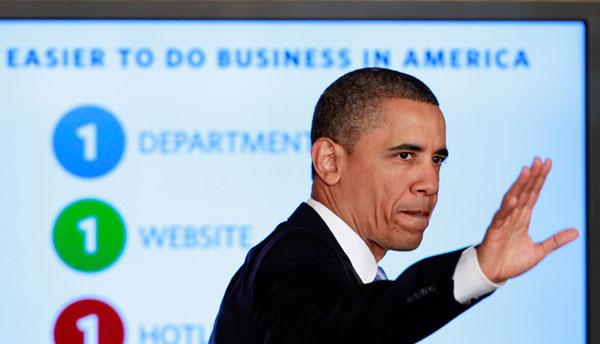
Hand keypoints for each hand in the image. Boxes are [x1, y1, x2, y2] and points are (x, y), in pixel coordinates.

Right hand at [476, 157, 578, 282]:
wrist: (494, 273)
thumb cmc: (512, 261)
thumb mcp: (539, 251)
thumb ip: (556, 240)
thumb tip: (576, 232)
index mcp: (523, 218)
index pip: (533, 194)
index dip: (540, 179)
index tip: (546, 163)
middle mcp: (514, 216)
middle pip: (524, 192)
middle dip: (532, 176)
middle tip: (539, 160)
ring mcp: (504, 221)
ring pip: (513, 199)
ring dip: (519, 185)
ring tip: (527, 171)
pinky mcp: (495, 230)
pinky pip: (501, 216)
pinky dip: (507, 207)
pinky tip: (513, 198)